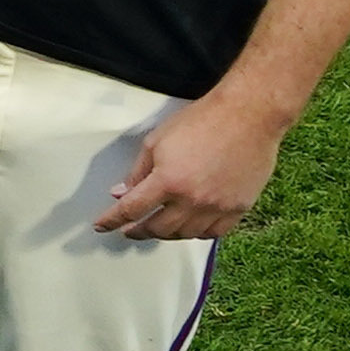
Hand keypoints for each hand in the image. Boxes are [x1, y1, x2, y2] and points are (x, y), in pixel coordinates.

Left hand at [90, 94, 281, 242]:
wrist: (247, 115)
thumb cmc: (200, 121)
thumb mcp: (157, 140)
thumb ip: (138, 171)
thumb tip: (121, 194)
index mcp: (168, 181)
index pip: (131, 210)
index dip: (112, 220)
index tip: (102, 226)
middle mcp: (192, 200)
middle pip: (157, 229)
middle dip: (139, 230)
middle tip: (131, 229)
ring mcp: (217, 207)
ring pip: (184, 235)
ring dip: (167, 233)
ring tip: (159, 226)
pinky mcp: (238, 208)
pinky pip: (212, 233)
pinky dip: (197, 232)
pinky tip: (189, 226)